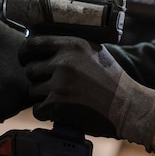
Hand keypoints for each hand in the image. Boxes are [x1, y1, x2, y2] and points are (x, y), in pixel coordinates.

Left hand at [19, 36, 154, 149]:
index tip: (26, 59)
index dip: (25, 53)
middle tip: (50, 85)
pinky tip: (61, 111)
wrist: (129, 106)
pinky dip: (46, 113)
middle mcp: (64, 61)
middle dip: (37, 79)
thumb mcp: (94, 52)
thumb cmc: (113, 80)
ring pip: (32, 90)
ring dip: (42, 97)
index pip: (33, 43)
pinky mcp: (58, 104)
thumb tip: (44, 44)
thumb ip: (70, 47)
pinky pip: (37, 109)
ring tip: (62, 99)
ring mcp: (60, 82)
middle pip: (30, 69)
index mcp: (72, 44)